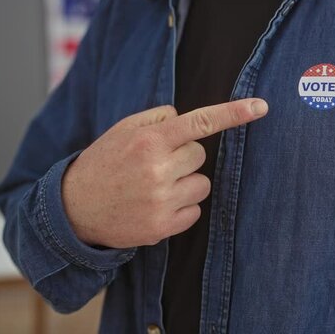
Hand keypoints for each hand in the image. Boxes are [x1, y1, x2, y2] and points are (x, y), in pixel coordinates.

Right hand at [61, 99, 268, 248]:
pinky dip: (182, 206)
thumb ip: (158, 120)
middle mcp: (157, 170)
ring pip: (203, 184)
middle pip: (201, 155)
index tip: (261, 106)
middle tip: (156, 164)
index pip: (200, 122)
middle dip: (184, 156)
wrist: (74, 210)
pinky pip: (196, 210)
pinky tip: (156, 205)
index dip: (234, 113)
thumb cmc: (104, 164)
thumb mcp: (122, 130)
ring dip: (186, 182)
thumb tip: (187, 118)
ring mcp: (162, 201)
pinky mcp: (163, 227)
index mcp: (148, 141)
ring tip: (156, 186)